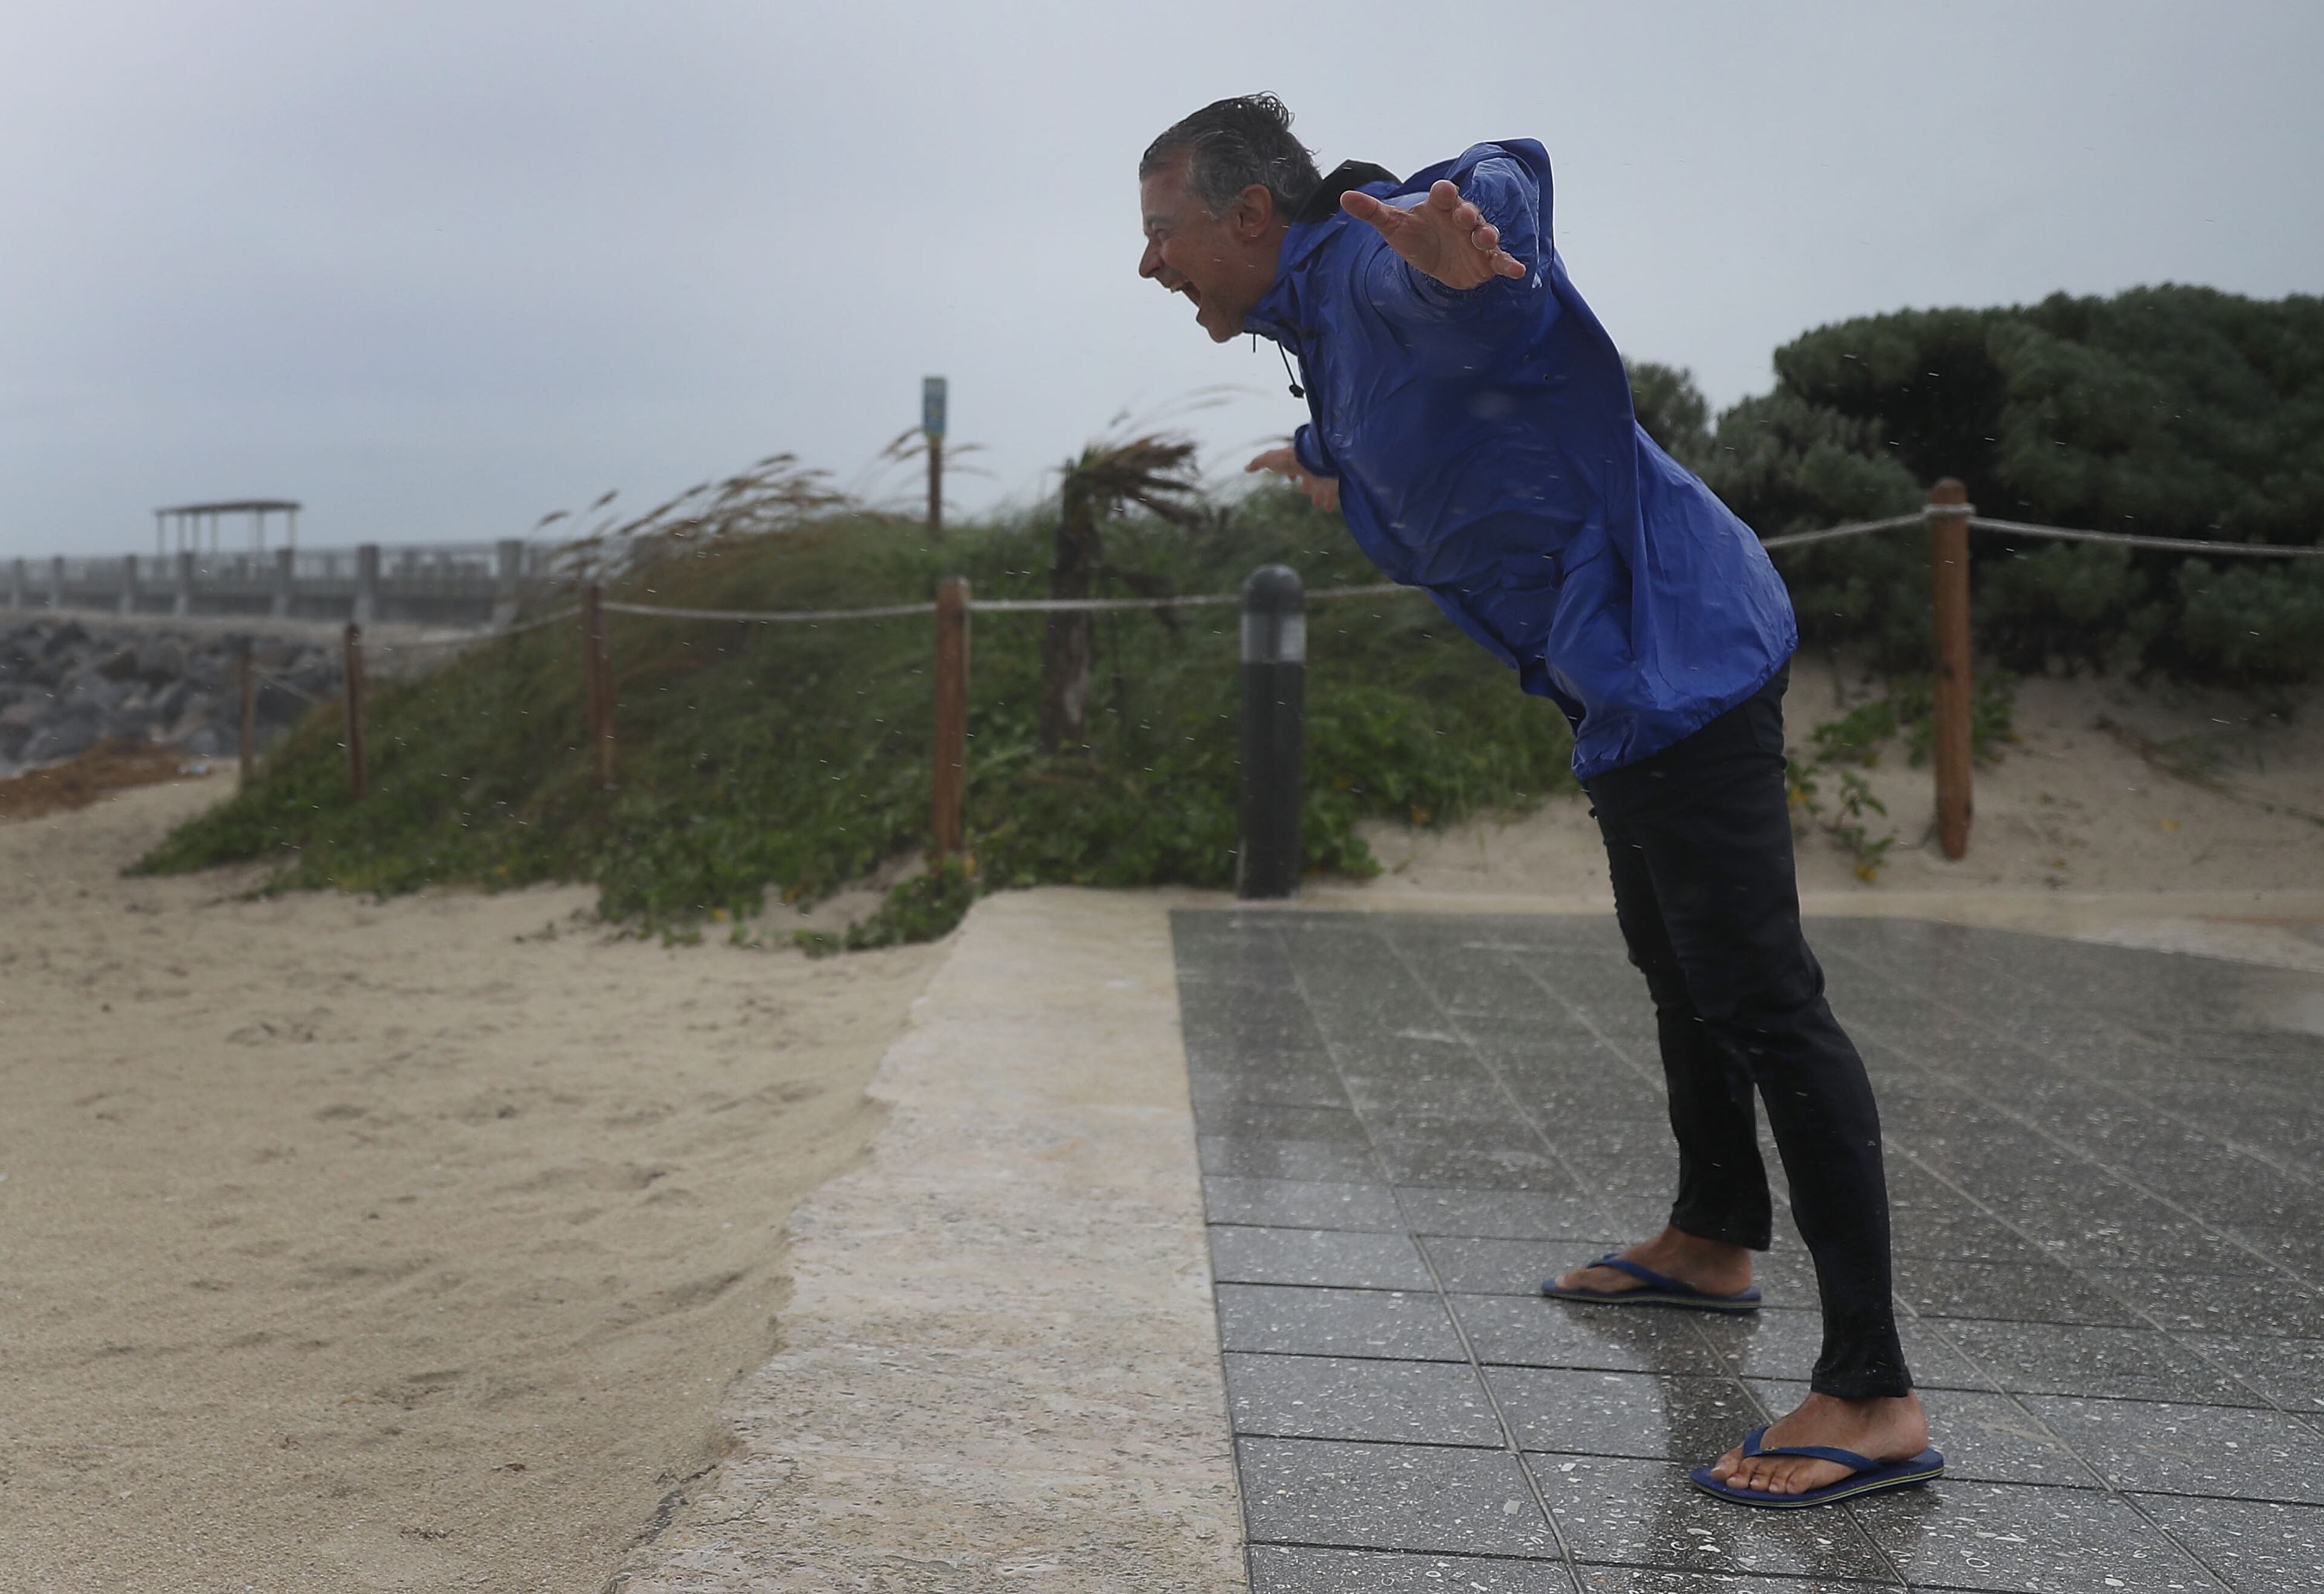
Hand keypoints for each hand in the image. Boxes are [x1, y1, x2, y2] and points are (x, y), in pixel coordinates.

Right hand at [1247, 447, 1338, 510]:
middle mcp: (1310, 467)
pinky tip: (1327, 508)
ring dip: (1317, 495)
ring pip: (1320, 486)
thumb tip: (1246, 467)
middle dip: (1306, 485)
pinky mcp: (1331, 483)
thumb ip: (1259, 463)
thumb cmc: (1289, 459)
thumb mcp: (1269, 460)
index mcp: (1297, 461)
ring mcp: (1322, 475)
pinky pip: (1331, 494)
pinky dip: (1329, 501)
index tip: (1292, 479)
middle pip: (1308, 477)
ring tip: (1316, 503)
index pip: (1295, 467)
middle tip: (1305, 491)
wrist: (1312, 459)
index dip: (1292, 473)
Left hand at [1341, 179, 1524, 289]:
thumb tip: (1344, 197)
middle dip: (1467, 214)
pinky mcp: (1486, 260)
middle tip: (1464, 217)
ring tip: (1486, 239)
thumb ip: (1372, 212)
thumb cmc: (1414, 236)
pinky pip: (1500, 261)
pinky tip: (1518, 272)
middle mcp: (1461, 219)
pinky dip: (1509, 265)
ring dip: (1487, 235)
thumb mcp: (1392, 226)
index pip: (1444, 196)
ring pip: (1485, 233)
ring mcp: (1475, 239)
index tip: (1442, 191)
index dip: (1444, 194)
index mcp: (1441, 207)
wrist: (1430, 260)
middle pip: (1468, 213)